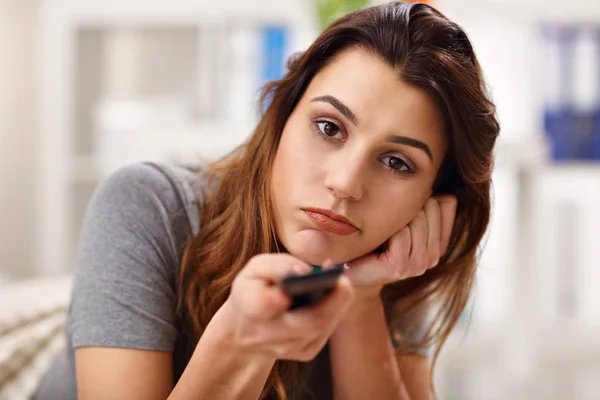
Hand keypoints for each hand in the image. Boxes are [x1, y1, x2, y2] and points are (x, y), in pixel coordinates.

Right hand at [218, 254, 353, 361]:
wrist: (246, 328)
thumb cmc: (254, 289)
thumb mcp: (256, 269)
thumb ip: (277, 265)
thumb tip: (305, 270)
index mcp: (250, 307)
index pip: (266, 304)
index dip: (285, 292)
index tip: (302, 275)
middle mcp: (268, 334)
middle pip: (309, 322)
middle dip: (333, 299)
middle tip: (343, 278)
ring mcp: (288, 348)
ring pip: (323, 326)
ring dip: (337, 302)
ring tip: (341, 280)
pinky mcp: (304, 353)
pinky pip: (326, 331)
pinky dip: (335, 311)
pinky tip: (335, 295)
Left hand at [344, 196, 456, 298]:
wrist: (355, 271)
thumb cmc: (378, 240)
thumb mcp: (404, 220)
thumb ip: (425, 207)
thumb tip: (440, 193)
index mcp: (439, 243)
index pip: (446, 203)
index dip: (421, 199)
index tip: (403, 211)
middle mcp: (434, 256)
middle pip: (431, 208)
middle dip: (407, 208)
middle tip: (389, 222)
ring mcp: (419, 264)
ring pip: (417, 220)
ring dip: (394, 219)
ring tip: (383, 232)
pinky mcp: (401, 267)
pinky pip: (401, 234)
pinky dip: (387, 231)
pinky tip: (378, 241)